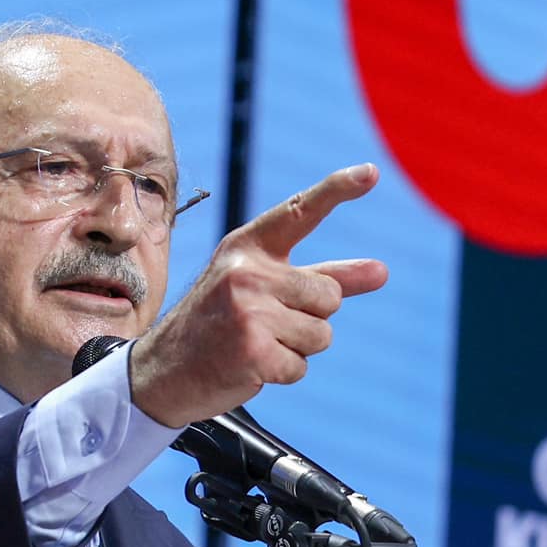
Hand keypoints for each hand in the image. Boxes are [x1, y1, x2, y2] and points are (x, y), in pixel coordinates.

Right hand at [128, 163, 389, 426]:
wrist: (163, 372)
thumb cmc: (220, 324)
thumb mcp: (263, 288)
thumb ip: (324, 277)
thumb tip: (383, 271)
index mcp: (247, 246)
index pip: (300, 211)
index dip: (338, 190)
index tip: (372, 172)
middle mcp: (247, 270)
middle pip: (329, 295)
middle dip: (311, 317)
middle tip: (266, 325)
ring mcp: (248, 310)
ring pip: (322, 334)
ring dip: (298, 348)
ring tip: (256, 344)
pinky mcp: (252, 350)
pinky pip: (302, 366)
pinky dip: (284, 373)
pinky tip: (251, 366)